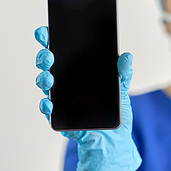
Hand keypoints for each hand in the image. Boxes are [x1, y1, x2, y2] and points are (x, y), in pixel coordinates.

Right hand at [34, 26, 141, 170]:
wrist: (114, 139)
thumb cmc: (115, 111)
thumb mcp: (121, 90)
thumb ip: (122, 74)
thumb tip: (126, 57)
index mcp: (77, 71)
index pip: (61, 51)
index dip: (50, 40)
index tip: (45, 30)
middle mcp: (65, 82)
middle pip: (48, 65)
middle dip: (45, 57)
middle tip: (49, 53)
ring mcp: (60, 99)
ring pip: (45, 85)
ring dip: (43, 79)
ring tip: (49, 77)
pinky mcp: (60, 117)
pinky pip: (48, 110)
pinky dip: (46, 105)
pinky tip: (49, 101)